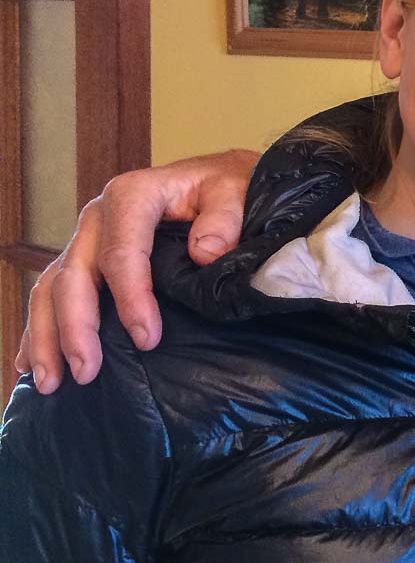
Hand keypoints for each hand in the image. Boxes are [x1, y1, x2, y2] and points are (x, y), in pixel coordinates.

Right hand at [17, 149, 258, 392]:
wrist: (218, 181)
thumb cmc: (226, 188)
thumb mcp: (234, 190)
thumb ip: (225, 216)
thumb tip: (205, 251)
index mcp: (133, 196)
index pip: (122, 252)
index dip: (131, 297)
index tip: (148, 338)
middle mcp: (98, 218)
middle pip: (75, 274)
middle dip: (76, 327)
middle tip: (88, 371)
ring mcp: (86, 240)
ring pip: (52, 289)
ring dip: (46, 337)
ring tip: (51, 382)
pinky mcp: (84, 259)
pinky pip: (51, 295)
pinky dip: (39, 330)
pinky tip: (32, 366)